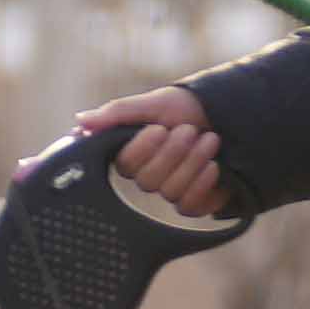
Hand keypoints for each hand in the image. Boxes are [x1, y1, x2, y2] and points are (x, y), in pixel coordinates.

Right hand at [74, 87, 225, 217]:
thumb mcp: (153, 102)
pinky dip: (202, 183)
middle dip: (173, 152)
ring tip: (209, 139)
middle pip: (148, 181)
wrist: (227, 116)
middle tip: (189, 131)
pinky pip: (188, 206)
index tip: (160, 128)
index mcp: (131, 152)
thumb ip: (117, 112)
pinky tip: (213, 165)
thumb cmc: (185, 108)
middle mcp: (146, 175)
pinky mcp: (191, 203)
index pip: (125, 165)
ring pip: (170, 192)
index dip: (144, 149)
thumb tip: (81, 120)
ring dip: (193, 162)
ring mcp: (168, 190)